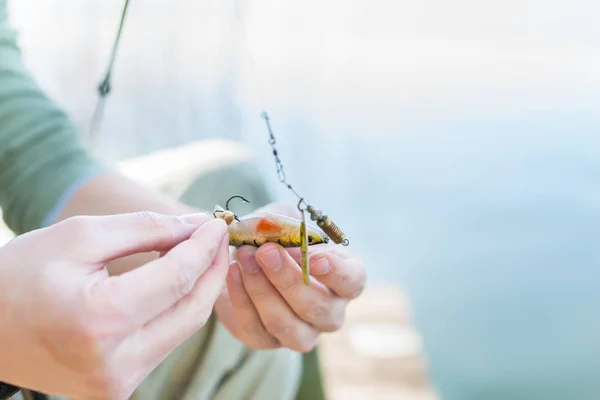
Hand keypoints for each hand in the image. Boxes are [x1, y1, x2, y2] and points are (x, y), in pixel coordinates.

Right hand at [0, 212, 228, 398]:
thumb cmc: (20, 273)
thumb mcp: (80, 236)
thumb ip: (146, 229)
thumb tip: (195, 225)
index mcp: (101, 319)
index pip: (178, 278)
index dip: (205, 247)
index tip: (217, 224)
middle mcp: (114, 363)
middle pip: (192, 311)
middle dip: (212, 270)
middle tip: (217, 238)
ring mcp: (115, 384)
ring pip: (181, 330)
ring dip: (197, 291)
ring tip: (198, 255)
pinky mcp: (114, 390)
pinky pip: (161, 344)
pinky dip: (174, 312)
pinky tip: (176, 284)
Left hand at [215, 203, 365, 351]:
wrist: (247, 261)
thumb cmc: (277, 240)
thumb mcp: (283, 223)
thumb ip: (282, 222)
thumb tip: (270, 227)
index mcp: (344, 279)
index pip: (352, 281)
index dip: (337, 272)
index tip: (316, 257)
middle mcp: (330, 311)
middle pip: (317, 307)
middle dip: (288, 278)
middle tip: (265, 252)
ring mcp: (302, 332)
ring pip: (286, 324)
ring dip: (261, 289)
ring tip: (244, 258)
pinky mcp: (268, 341)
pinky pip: (256, 328)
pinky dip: (242, 299)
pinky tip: (233, 273)